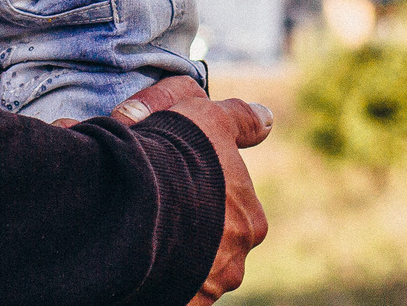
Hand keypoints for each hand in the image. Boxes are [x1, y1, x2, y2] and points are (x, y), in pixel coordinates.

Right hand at [107, 77, 271, 302]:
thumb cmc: (178, 154)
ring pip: (192, 272)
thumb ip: (241, 119)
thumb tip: (267, 119)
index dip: (203, 197)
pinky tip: (138, 261)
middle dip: (193, 234)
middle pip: (214, 248)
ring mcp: (207, 288)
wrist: (139, 197)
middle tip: (159, 214)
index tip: (177, 187)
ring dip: (175, 258)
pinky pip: (170, 291)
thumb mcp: (210, 119)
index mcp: (250, 221)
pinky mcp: (181, 304)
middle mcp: (236, 261)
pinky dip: (157, 280)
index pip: (231, 212)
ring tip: (144, 237)